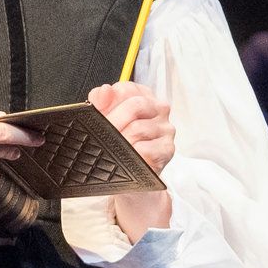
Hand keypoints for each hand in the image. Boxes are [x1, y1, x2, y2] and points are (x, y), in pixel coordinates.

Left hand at [92, 81, 176, 238]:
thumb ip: (101, 103)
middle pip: (135, 105)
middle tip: (102, 134)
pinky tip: (128, 157)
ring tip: (114, 148)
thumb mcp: (108, 121)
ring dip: (121, 141)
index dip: (109, 101)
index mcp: (144, 97)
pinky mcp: (168, 149)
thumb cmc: (121, 146)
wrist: (133, 179)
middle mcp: (159, 110)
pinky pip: (146, 149)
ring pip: (139, 128)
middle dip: (114, 121)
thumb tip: (103, 91)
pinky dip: (133, 154)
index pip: (127, 88)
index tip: (99, 113)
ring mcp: (166, 129)